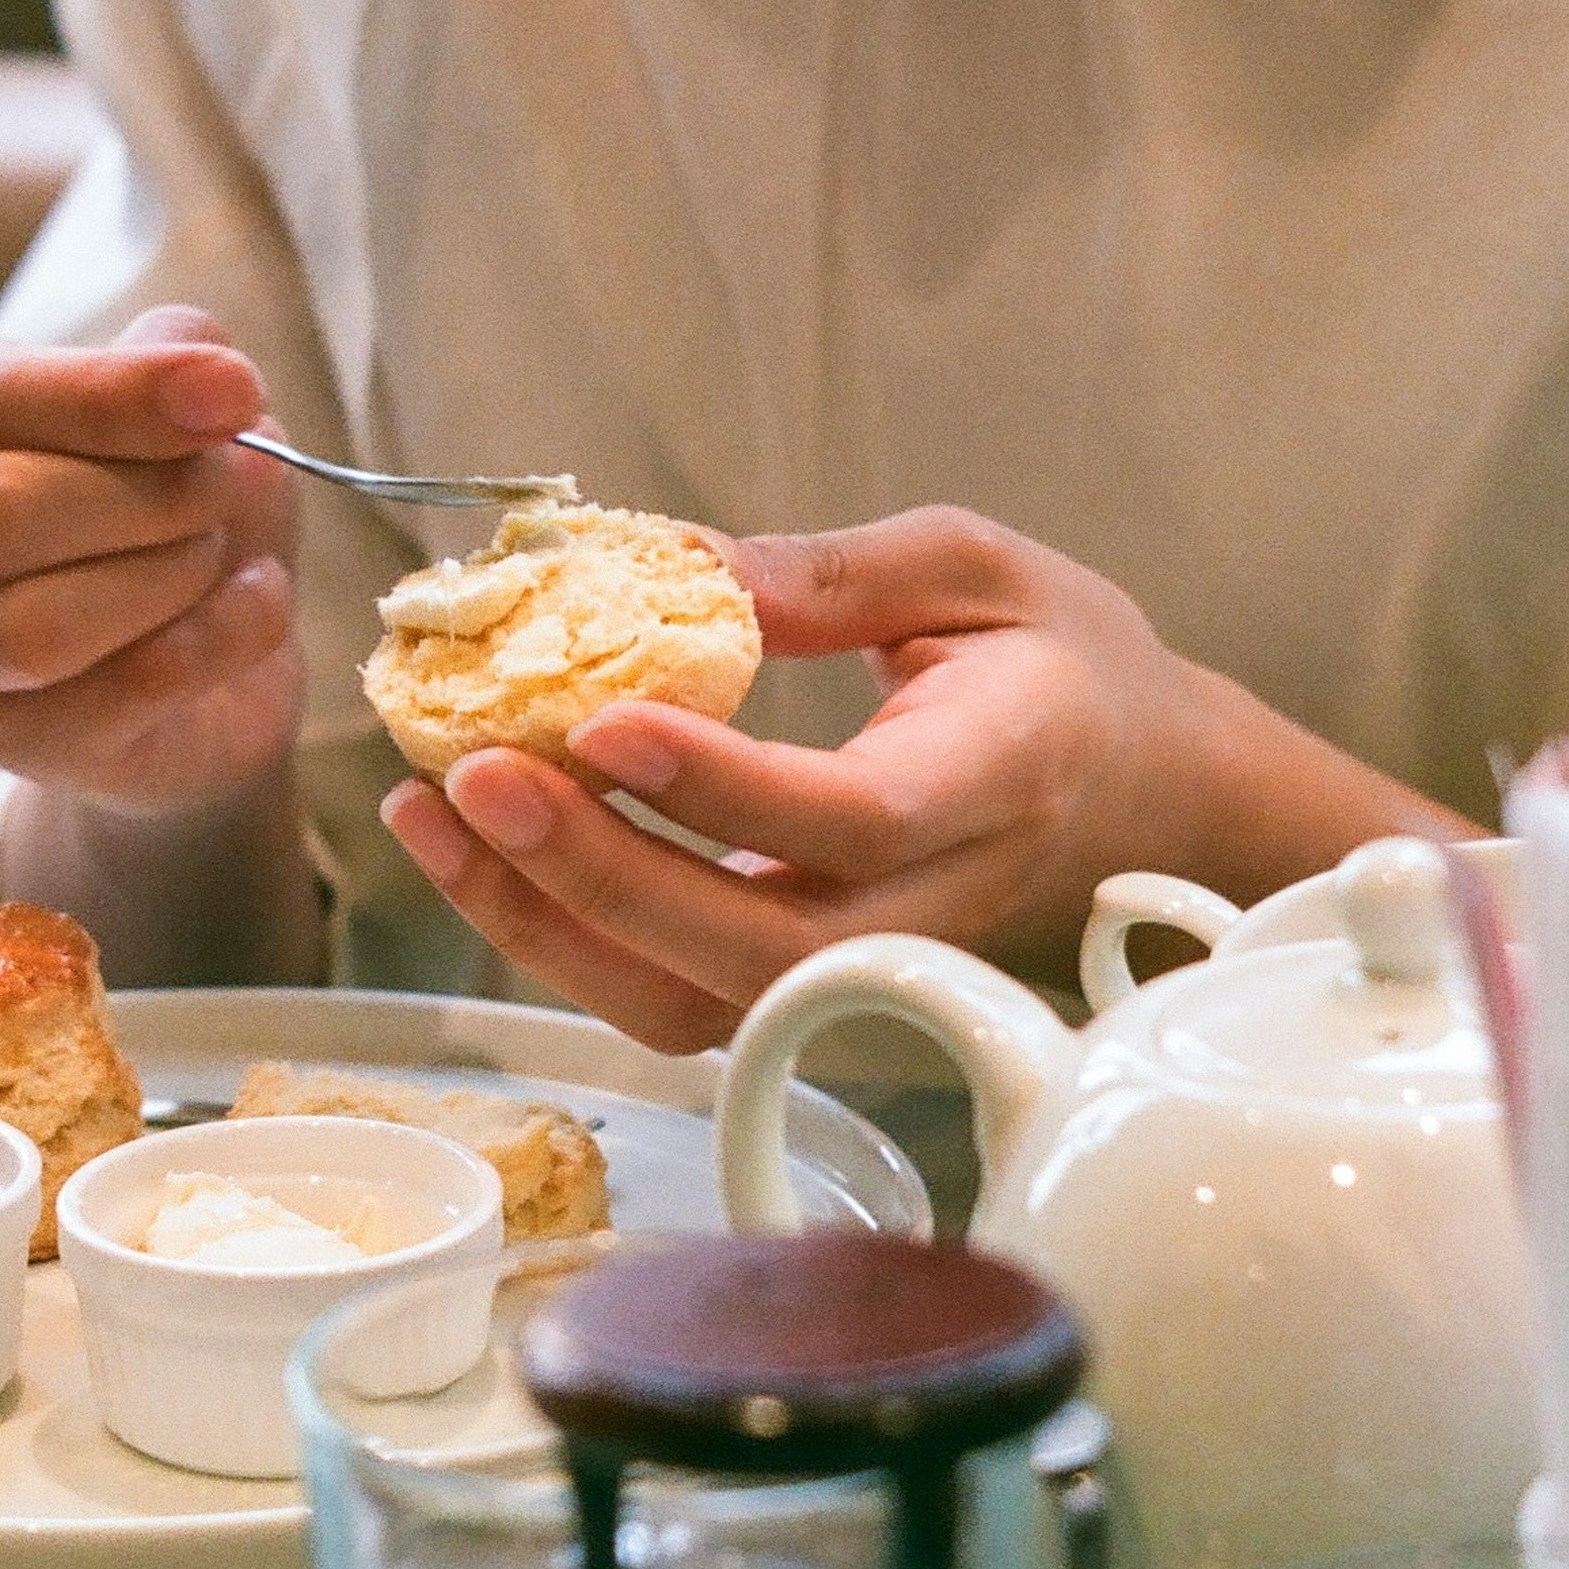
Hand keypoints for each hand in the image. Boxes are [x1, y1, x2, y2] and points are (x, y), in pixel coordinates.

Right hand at [0, 306, 302, 815]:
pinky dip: (216, 639)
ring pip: (33, 625)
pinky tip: (255, 601)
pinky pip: (118, 692)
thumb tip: (201, 368)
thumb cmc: (167, 503)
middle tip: (239, 479)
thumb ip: (178, 352)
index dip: (113, 395)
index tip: (232, 392)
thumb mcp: (179, 401)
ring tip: (221, 548)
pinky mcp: (8, 742)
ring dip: (166, 574)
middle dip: (142, 495)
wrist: (206, 653)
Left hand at [379, 507, 1474, 1051]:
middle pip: (752, 946)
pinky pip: (666, 998)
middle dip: (598, 873)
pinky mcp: (798, 988)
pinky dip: (557, 939)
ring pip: (693, 1001)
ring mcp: (860, 968)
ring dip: (547, 922)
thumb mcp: (980, 567)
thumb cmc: (1058, 663)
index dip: (724, 790)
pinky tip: (470, 848)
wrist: (1136, 789)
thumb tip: (679, 569)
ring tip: (432, 812)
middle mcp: (927, 906)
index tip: (602, 722)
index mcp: (996, 778)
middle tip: (475, 773)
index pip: (852, 818)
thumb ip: (838, 572)